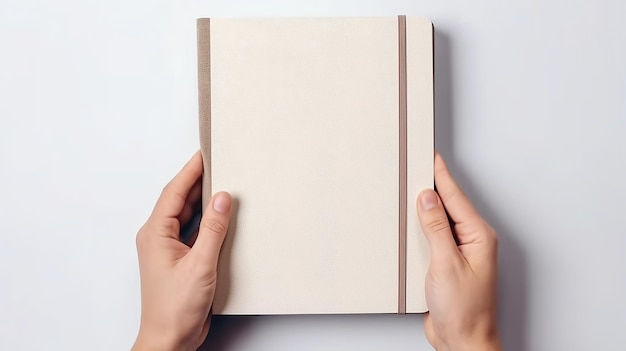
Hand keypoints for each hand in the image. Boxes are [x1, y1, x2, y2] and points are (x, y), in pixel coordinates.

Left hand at [132, 152, 231, 350]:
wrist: (170, 338)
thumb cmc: (175, 308)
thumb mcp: (200, 265)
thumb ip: (214, 230)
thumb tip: (223, 199)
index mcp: (155, 233)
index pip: (175, 191)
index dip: (191, 170)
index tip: (205, 152)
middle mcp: (159, 237)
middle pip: (179, 199)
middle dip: (198, 180)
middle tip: (218, 162)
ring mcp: (169, 248)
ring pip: (187, 214)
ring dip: (203, 200)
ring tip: (223, 183)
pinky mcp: (180, 259)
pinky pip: (193, 230)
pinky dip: (207, 220)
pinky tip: (221, 216)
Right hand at [417, 153, 501, 350]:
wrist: (463, 341)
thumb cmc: (464, 310)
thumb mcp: (446, 264)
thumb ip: (436, 229)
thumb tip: (428, 199)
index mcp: (478, 236)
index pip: (455, 197)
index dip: (440, 175)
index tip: (429, 156)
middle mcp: (471, 241)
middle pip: (449, 205)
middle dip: (433, 185)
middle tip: (417, 164)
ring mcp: (460, 252)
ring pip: (440, 220)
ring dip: (426, 207)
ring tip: (412, 187)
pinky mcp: (448, 263)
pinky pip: (434, 237)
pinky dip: (422, 227)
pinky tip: (413, 222)